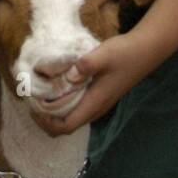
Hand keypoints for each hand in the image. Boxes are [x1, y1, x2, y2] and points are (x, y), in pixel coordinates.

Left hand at [29, 31, 156, 137]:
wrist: (145, 50)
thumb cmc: (124, 53)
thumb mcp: (103, 55)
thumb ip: (85, 65)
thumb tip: (68, 76)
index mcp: (94, 102)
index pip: (67, 126)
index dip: (47, 123)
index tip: (34, 107)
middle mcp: (96, 108)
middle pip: (67, 127)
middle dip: (47, 120)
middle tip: (32, 102)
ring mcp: (100, 103)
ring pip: (73, 118)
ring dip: (54, 113)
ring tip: (41, 96)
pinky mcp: (101, 96)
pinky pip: (78, 109)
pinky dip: (64, 105)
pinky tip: (58, 89)